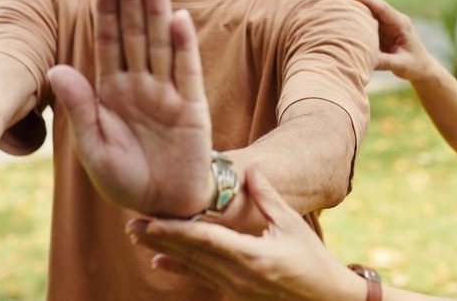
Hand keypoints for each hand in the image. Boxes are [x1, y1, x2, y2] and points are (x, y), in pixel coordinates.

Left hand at [49, 0, 213, 217]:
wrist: (163, 205)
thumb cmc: (124, 178)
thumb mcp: (93, 147)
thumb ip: (79, 107)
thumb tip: (54, 67)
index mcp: (111, 90)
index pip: (108, 41)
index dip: (106, 11)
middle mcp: (139, 83)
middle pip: (136, 32)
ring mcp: (167, 92)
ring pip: (161, 43)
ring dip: (158, 11)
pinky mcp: (192, 107)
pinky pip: (187, 72)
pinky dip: (184, 46)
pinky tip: (180, 19)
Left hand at [128, 166, 363, 300]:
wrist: (324, 299)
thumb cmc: (311, 258)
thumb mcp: (291, 224)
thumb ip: (268, 197)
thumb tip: (251, 169)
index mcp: (252, 257)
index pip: (206, 241)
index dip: (177, 230)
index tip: (153, 220)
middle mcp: (238, 276)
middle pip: (191, 254)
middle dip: (160, 238)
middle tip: (132, 224)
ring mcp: (234, 288)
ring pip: (192, 266)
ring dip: (164, 250)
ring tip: (139, 237)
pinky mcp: (234, 294)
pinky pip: (201, 278)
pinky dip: (179, 268)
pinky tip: (158, 262)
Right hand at [332, 0, 431, 81]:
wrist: (421, 66)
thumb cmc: (413, 66)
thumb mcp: (401, 65)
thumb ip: (385, 62)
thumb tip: (364, 60)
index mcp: (400, 23)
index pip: (382, 8)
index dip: (366, 0)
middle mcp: (393, 17)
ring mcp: (386, 18)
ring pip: (368, 0)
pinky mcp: (379, 23)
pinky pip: (365, 9)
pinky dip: (354, 0)